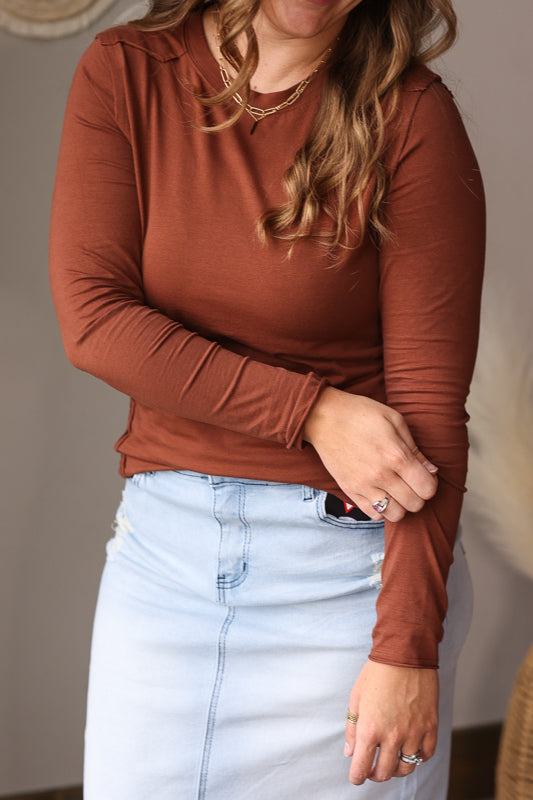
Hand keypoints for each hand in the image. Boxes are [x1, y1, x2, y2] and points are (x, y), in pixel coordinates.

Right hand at [302, 387, 437, 520]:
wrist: (323, 417)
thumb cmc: (360, 414)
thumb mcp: (394, 420)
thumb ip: (414, 448)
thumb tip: (431, 470)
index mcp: (396, 456)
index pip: (427, 488)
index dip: (431, 483)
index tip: (425, 474)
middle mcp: (381, 475)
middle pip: (415, 505)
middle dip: (419, 495)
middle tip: (412, 482)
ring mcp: (363, 486)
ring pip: (396, 515)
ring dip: (401, 505)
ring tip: (397, 491)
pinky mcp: (349, 491)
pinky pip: (374, 515)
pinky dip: (382, 509)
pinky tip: (381, 494)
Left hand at [344, 660, 438, 783]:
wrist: (405, 654)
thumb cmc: (377, 673)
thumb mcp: (356, 698)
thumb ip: (352, 728)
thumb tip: (350, 752)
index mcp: (370, 729)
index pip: (361, 768)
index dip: (356, 776)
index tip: (356, 776)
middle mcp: (392, 736)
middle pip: (384, 773)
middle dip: (375, 775)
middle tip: (372, 768)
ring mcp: (413, 733)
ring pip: (406, 768)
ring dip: (396, 769)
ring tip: (391, 760)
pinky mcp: (430, 726)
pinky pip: (426, 754)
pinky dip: (418, 757)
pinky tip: (410, 750)